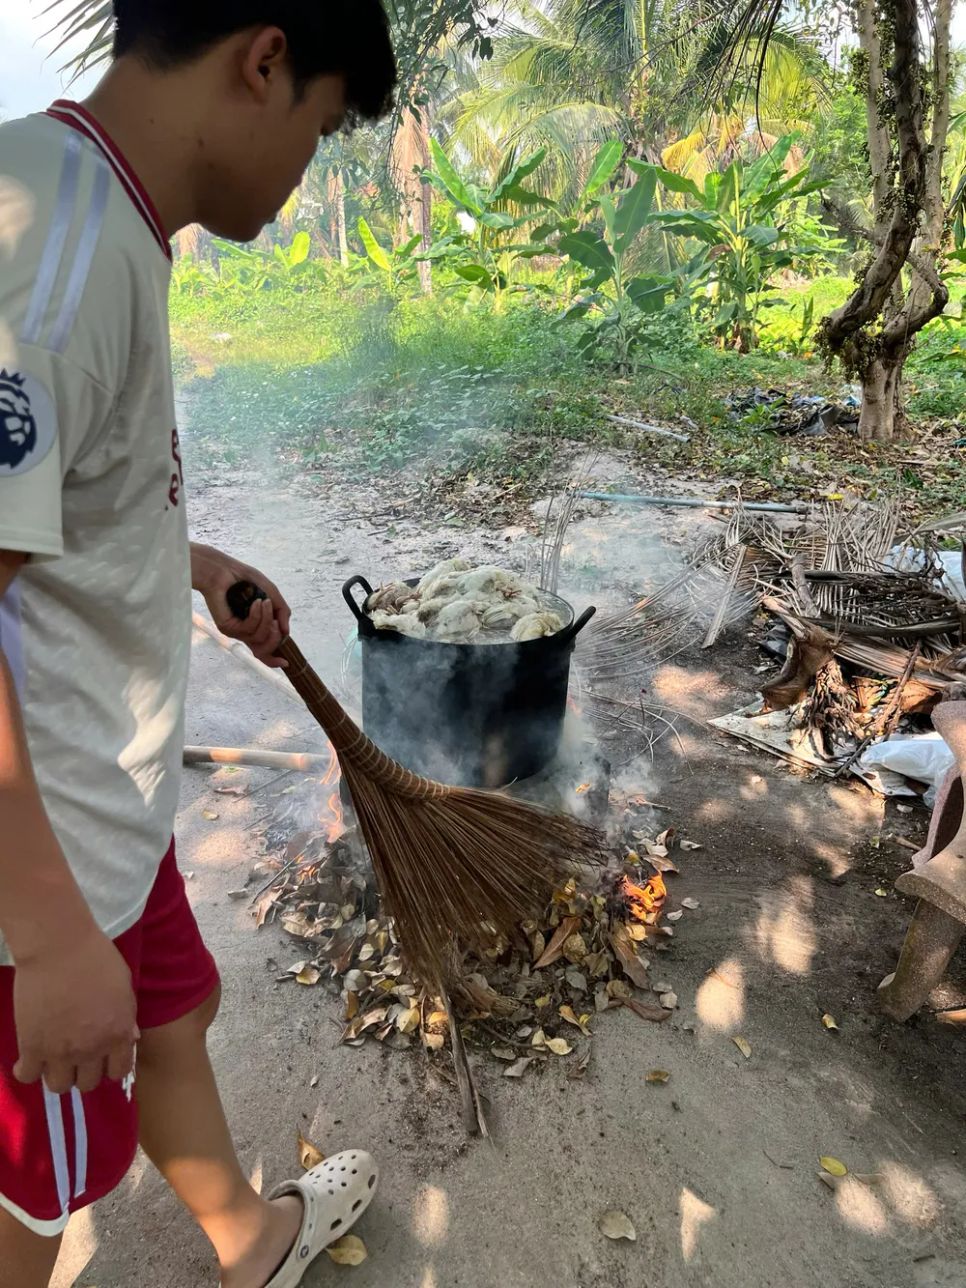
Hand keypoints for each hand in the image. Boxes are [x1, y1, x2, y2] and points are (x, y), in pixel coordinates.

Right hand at [14, 927, 138, 1093]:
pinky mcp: (31, 1047)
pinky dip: (27, 1070)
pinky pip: (27, 1076)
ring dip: (58, 1074)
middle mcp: (92, 1050)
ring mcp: (60, 1052)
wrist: (60, 946)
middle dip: (84, 1071)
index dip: (110, 1065)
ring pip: (59, 1087)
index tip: (102, 1057)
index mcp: (119, 1034)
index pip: (118, 1071)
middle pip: (88, 1083)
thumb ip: (126, 1017)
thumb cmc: (97, 958)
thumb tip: (129, 1038)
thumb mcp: (124, 986)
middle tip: (76, 1054)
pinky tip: (29, 1058)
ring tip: (53, 1057)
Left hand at [190, 544, 291, 667]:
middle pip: (264, 650)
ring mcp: (236, 631)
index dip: (274, 660)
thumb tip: (286, 632)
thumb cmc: (246, 579)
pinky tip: (254, 602)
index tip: (285, 663)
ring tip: (264, 602)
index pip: (264, 650)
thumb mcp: (271, 594)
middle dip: (275, 638)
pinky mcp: (227, 627)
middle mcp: (245, 632)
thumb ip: (282, 612)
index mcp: (256, 626)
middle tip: (275, 620)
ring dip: (266, 620)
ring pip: (259, 639)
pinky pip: (248, 629)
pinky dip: (256, 615)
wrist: (224, 570)